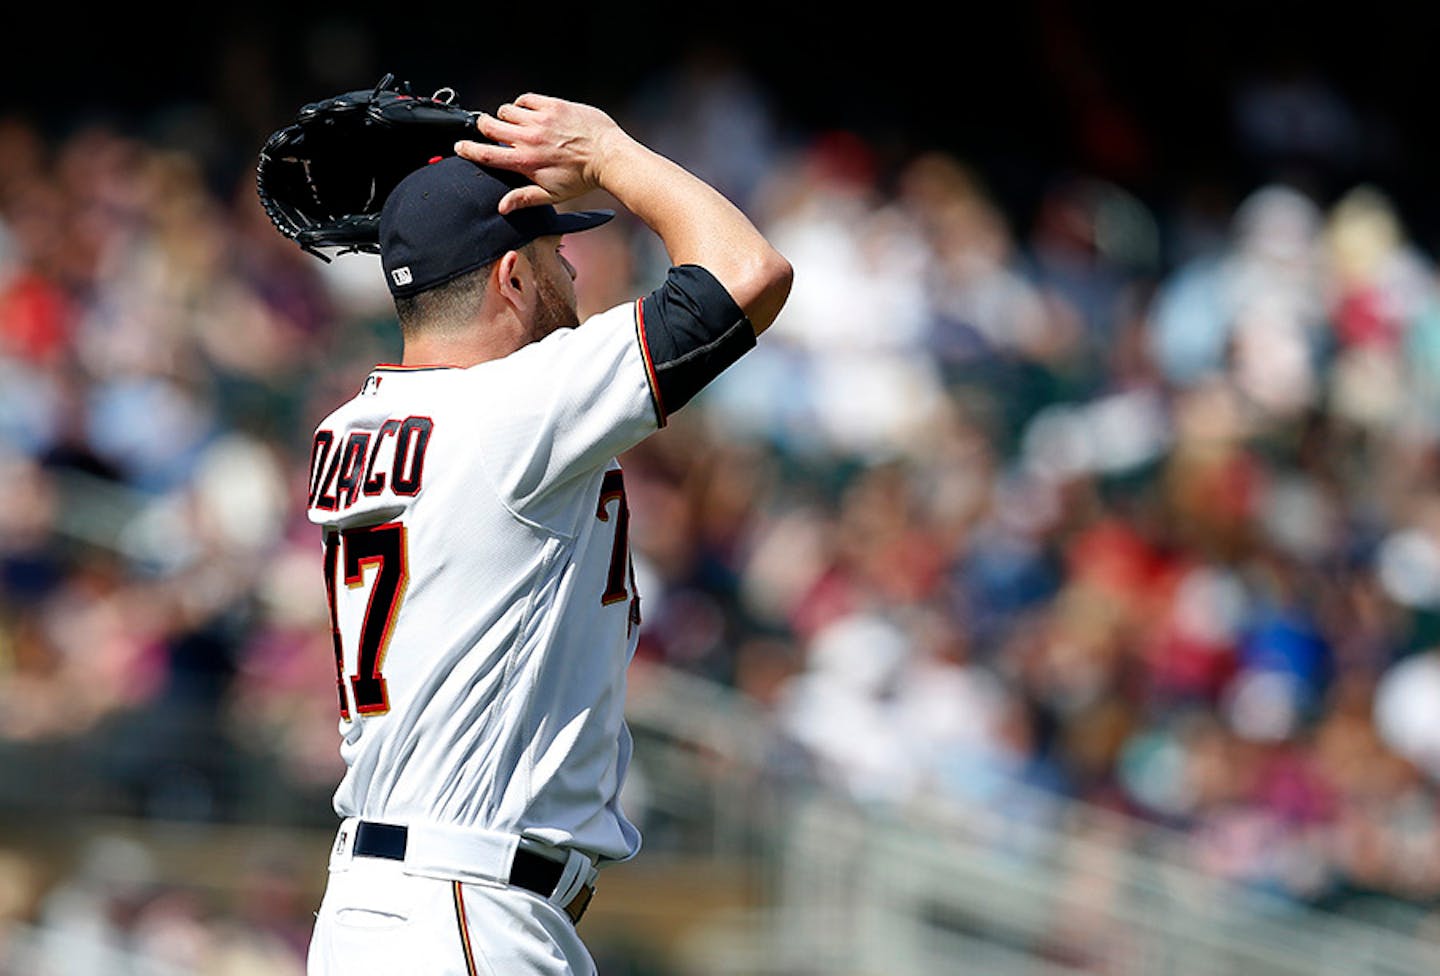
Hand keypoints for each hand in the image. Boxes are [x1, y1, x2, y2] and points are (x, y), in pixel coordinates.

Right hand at [454, 94, 629, 213]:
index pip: (486, 154)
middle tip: (488, 131)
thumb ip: (524, 198)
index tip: (460, 147)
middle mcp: (528, 138)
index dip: (468, 149)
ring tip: (516, 125)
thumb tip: (501, 207)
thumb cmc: (582, 178)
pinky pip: (526, 99)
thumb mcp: (552, 195)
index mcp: (525, 162)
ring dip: (506, 117)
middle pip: (489, 126)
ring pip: (506, 110)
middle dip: (483, 128)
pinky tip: (529, 113)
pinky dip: (522, 105)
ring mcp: (540, 119)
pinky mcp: (552, 105)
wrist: (608, 156)